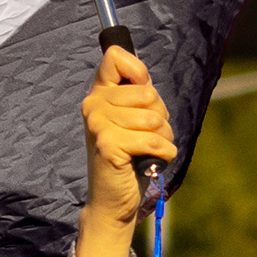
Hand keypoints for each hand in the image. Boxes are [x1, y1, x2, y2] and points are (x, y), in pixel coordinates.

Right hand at [73, 44, 172, 256]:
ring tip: (147, 151)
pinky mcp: (109, 145)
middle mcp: (93, 104)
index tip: (141, 96)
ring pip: (155, 118)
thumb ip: (136, 92)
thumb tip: (140, 70)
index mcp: (98, 94)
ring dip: (163, 138)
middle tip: (144, 136)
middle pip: (148, 93)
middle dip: (160, 117)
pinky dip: (163, 154)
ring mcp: (98, 124)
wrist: (114, 200)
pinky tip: (150, 162)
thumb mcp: (132, 119)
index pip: (116, 57)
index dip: (138, 72)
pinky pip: (154, 140)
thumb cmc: (129, 157)